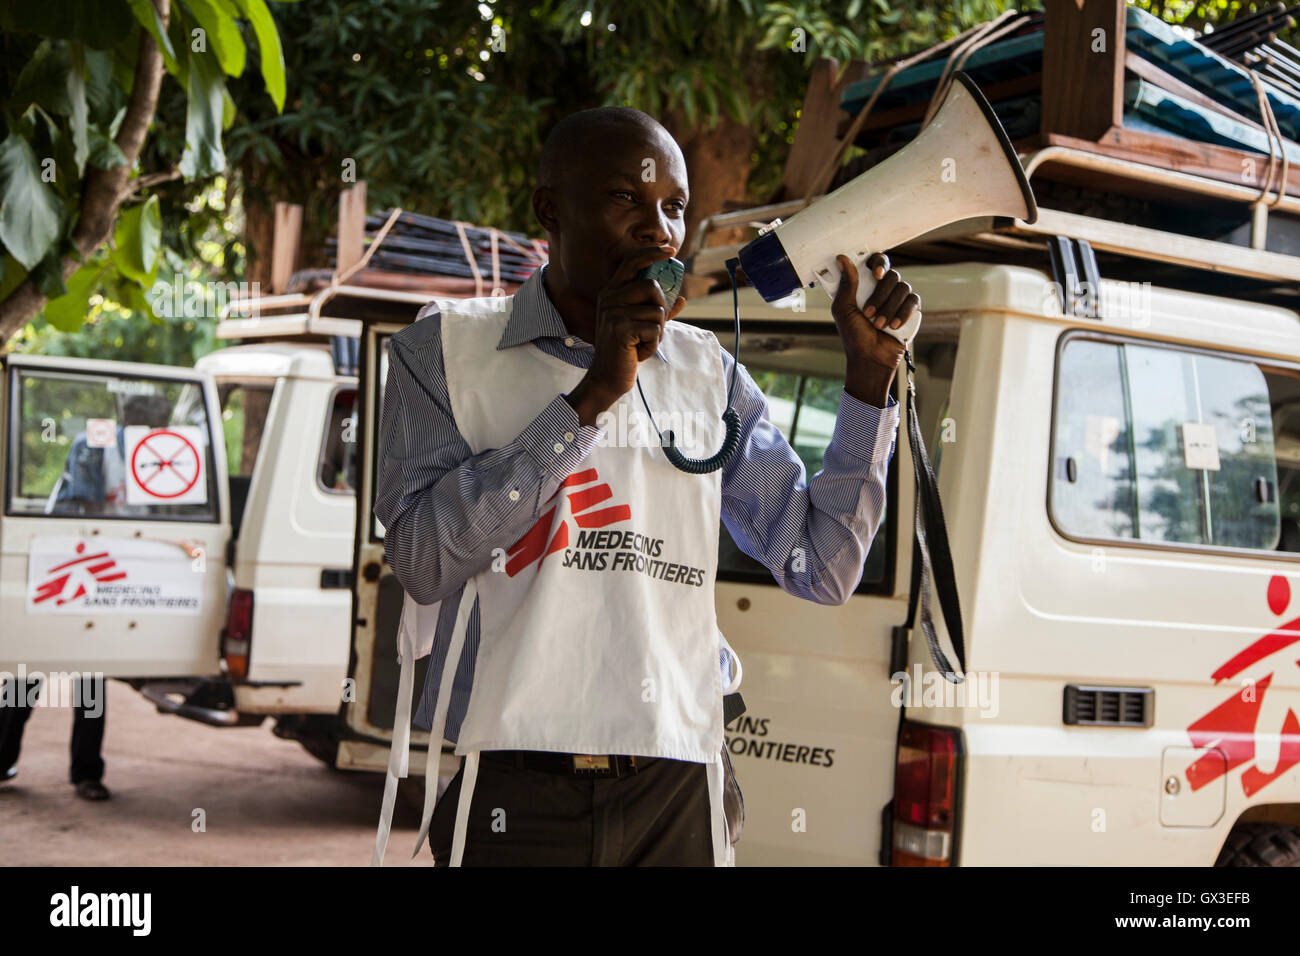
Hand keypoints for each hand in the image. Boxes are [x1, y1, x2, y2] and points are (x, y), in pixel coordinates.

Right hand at [570, 247, 688, 417]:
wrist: (608, 377)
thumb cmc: (626, 350)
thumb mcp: (643, 327)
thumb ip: (659, 311)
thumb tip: (683, 299)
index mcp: (612, 292)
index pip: (632, 262)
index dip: (652, 252)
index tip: (671, 249)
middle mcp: (609, 298)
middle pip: (652, 286)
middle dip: (662, 308)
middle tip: (652, 328)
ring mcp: (613, 313)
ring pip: (657, 311)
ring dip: (658, 332)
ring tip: (642, 343)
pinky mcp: (620, 329)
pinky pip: (654, 329)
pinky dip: (654, 344)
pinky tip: (639, 352)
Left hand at [832, 253, 916, 405]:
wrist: (870, 358)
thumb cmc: (854, 336)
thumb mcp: (843, 310)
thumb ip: (846, 284)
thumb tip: (842, 259)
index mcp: (866, 285)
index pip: (876, 262)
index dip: (878, 262)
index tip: (875, 273)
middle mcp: (884, 288)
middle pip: (891, 275)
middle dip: (880, 295)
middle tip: (868, 313)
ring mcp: (898, 299)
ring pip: (903, 288)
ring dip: (889, 308)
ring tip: (878, 325)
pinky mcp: (911, 310)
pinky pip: (913, 301)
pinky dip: (903, 313)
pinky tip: (894, 326)